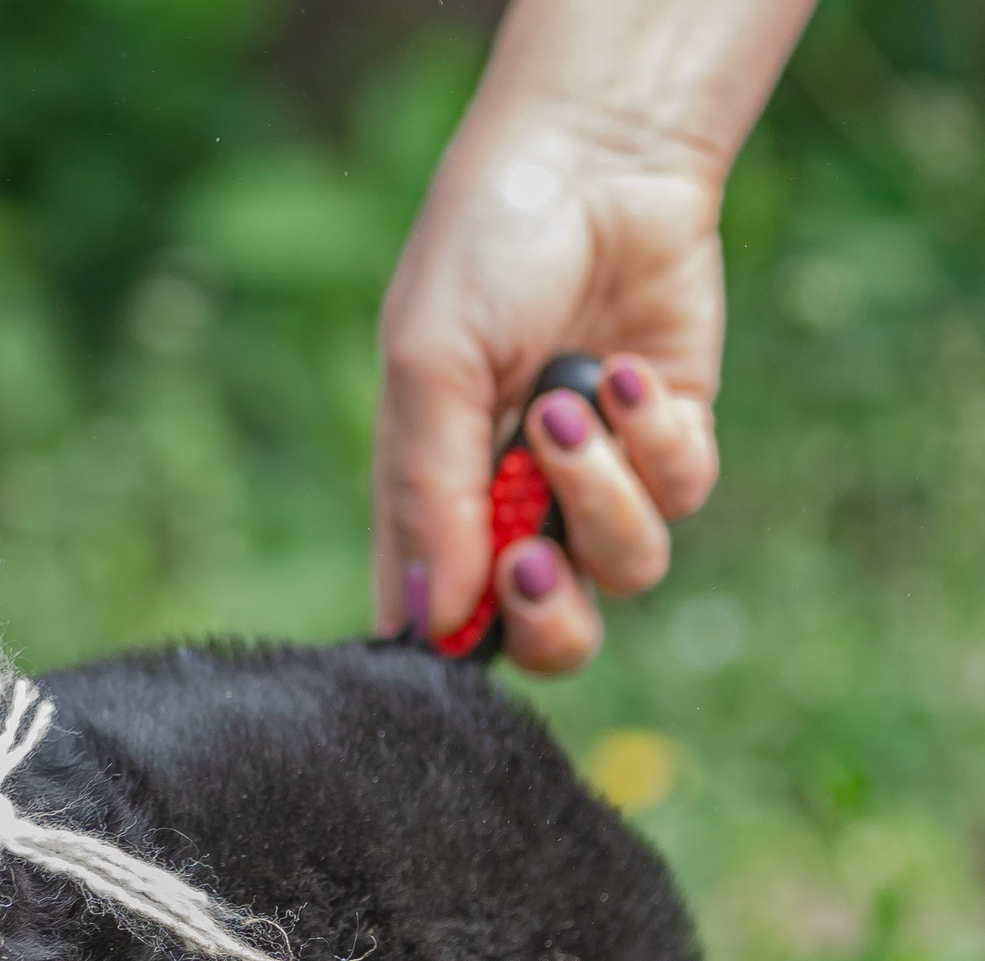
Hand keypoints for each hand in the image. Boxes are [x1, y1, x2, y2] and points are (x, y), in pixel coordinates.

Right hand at [374, 116, 726, 673]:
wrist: (596, 162)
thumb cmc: (482, 257)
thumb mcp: (430, 369)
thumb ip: (432, 497)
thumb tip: (439, 622)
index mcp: (433, 502)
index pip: (437, 620)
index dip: (451, 647)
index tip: (457, 623)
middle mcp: (516, 507)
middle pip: (545, 638)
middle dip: (545, 619)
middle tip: (531, 561)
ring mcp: (599, 479)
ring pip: (625, 570)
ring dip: (600, 498)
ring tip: (568, 410)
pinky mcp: (671, 438)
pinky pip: (682, 490)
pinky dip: (654, 439)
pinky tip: (621, 371)